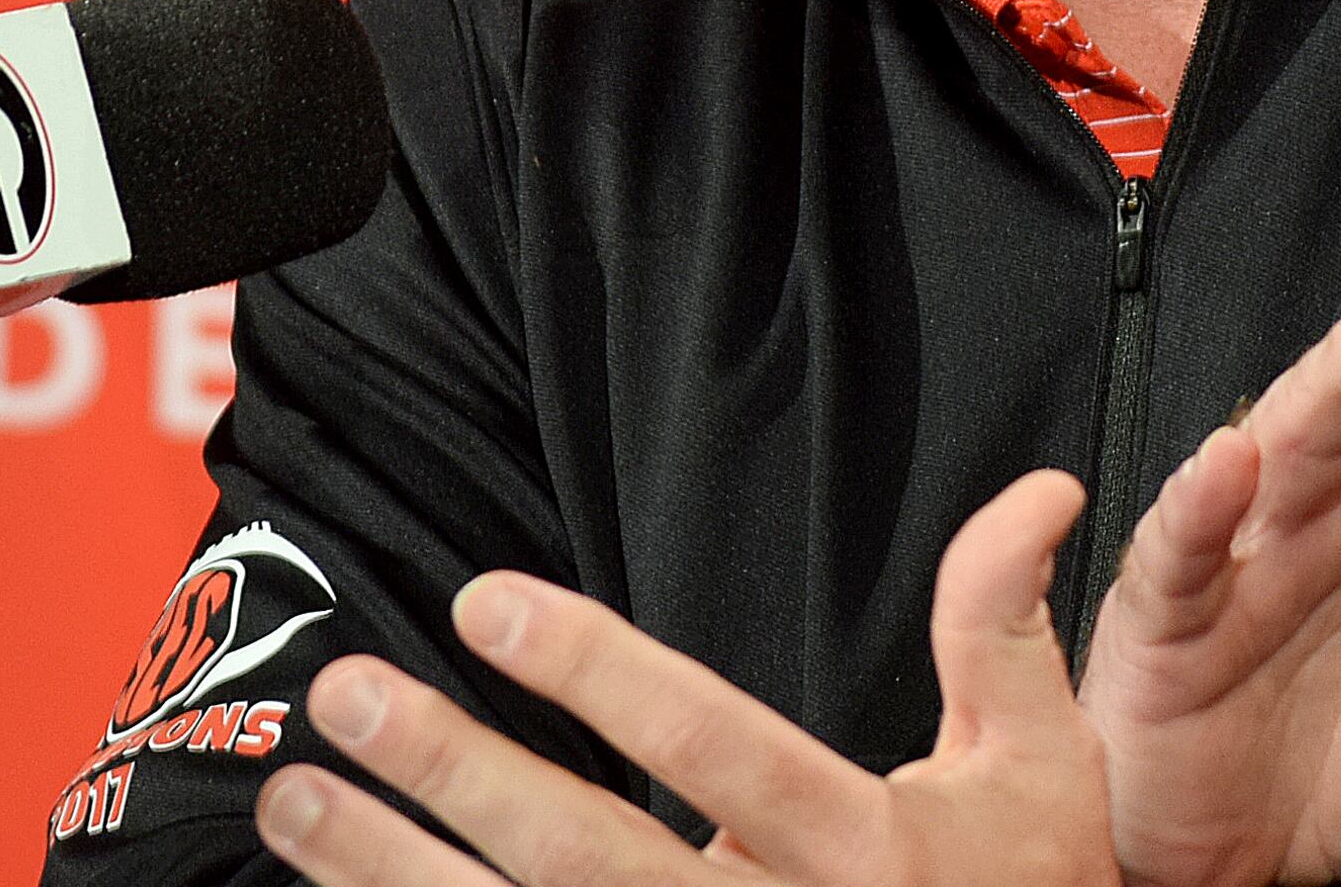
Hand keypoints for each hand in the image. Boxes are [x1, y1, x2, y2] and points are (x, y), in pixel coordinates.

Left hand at [257, 470, 1116, 886]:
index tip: (489, 603)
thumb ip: (1002, 628)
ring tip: (297, 800)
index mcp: (866, 850)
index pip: (711, 747)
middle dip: (454, 773)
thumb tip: (1036, 491)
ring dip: (394, 873)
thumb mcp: (1043, 767)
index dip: (597, 673)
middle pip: (584, 858)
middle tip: (348, 697)